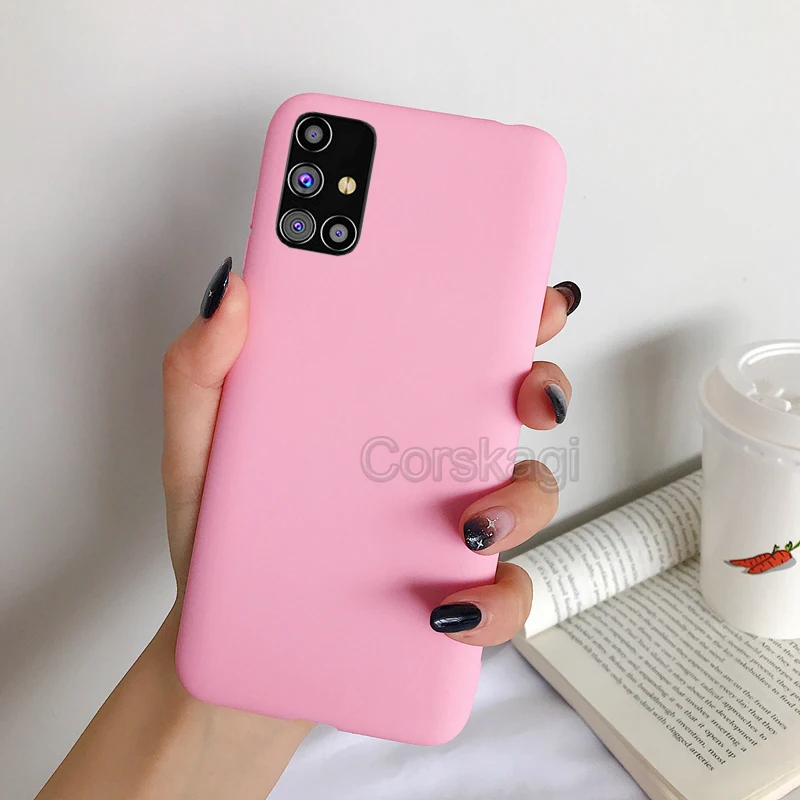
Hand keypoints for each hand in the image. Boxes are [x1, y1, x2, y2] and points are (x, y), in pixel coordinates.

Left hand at [162, 260, 579, 646]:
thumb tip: (230, 292)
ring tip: (471, 523)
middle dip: (544, 387)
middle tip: (531, 394)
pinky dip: (496, 601)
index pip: (452, 344)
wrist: (228, 645)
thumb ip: (201, 373)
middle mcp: (423, 459)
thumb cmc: (221, 541)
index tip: (527, 297)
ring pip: (528, 494)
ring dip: (525, 498)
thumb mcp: (199, 452)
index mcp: (377, 408)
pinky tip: (449, 607)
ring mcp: (443, 526)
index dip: (502, 311)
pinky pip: (502, 594)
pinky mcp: (447, 593)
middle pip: (511, 407)